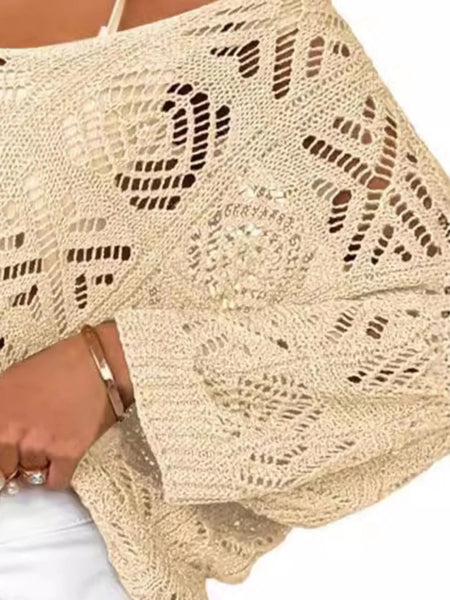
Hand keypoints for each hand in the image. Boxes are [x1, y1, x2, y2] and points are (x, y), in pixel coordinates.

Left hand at [0, 320, 133, 489]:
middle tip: (34, 442)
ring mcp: (39, 445)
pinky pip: (55, 482)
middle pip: (7, 467)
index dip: (3, 453)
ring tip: (54, 440)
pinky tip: (63, 459)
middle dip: (18, 458)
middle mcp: (12, 432)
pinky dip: (58, 475)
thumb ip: (1, 412)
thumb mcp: (12, 381)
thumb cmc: (59, 365)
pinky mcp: (67, 453)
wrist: (98, 363)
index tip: (9, 454)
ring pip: (32, 474)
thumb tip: (1, 434)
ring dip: (41, 462)